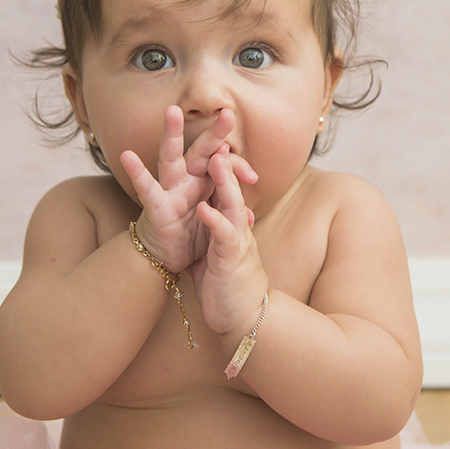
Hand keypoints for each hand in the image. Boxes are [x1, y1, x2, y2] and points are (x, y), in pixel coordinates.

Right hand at [120, 106, 256, 272]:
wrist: (168, 259)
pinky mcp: (156, 206)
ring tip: (172, 112)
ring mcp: (169, 189)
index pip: (223, 164)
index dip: (237, 167)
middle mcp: (186, 179)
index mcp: (204, 180)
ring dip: (172, 135)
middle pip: (201, 151)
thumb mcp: (216, 221)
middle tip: (228, 114)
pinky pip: (146, 188)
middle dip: (214, 133)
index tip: (252, 178)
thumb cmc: (191, 234)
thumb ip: (229, 213)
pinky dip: (137, 173)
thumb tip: (251, 215)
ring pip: (171, 158)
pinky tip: (127, 156)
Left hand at [192, 146, 267, 336]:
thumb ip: (219, 229)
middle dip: (226, 158)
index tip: (211, 137)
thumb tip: (214, 212)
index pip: (225, 185)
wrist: (245, 318)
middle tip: (221, 131)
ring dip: (224, 181)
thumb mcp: (221, 250)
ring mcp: (237, 240)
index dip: (218, 161)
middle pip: (232, 185)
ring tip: (216, 159)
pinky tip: (204, 209)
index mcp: (230, 221)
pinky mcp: (231, 259)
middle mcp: (237, 225)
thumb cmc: (230, 285)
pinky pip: (224, 236)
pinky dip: (215, 221)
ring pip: (233, 204)